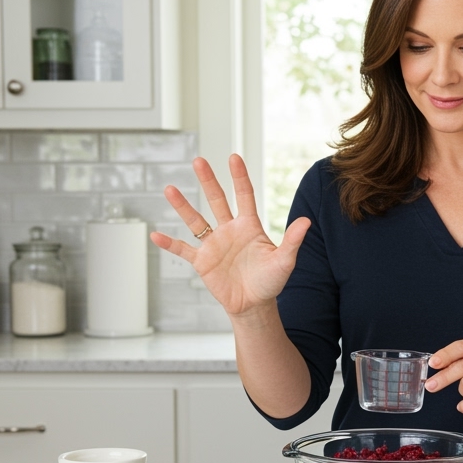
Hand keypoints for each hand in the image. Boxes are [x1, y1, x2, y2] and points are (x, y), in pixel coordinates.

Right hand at [149, 155, 310, 317]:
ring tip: (170, 189)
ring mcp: (214, 245)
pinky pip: (184, 250)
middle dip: (208, 180)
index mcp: (249, 226)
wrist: (254, 305)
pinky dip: (170, 244)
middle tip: (199, 160)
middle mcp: (229, 230)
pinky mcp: (203, 262)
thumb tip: (306, 221)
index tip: (233, 157)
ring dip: (183, 206)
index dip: (239, 177)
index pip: (244, 195)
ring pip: (196, 221)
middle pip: (217, 200)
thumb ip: (292, 241)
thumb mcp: (284, 261)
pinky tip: (156, 235)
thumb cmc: (270, 282)